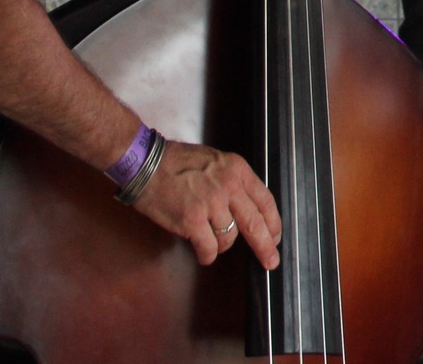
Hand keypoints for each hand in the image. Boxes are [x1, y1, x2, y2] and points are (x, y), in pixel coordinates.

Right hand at [129, 139, 282, 268]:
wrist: (146, 163)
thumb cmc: (177, 162)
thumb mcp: (216, 161)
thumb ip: (234, 182)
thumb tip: (247, 208)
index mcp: (237, 170)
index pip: (265, 201)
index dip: (273, 223)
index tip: (276, 237)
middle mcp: (228, 187)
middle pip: (255, 223)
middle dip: (265, 247)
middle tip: (271, 261)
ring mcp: (210, 204)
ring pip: (229, 238)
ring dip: (222, 245)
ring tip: (210, 240)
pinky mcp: (192, 220)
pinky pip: (208, 247)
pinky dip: (207, 255)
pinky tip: (204, 254)